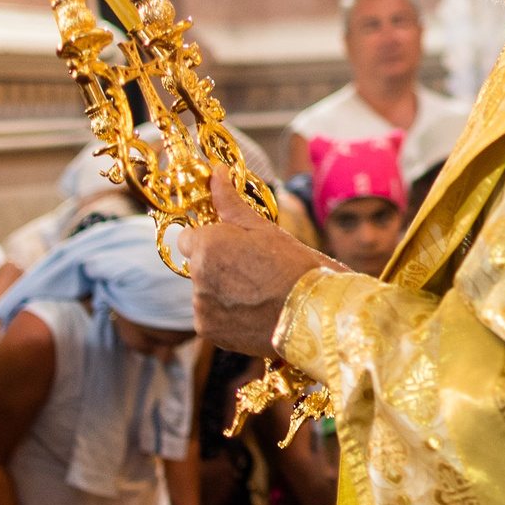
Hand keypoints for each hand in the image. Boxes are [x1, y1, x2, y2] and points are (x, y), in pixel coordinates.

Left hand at [190, 191, 335, 358]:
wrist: (315, 312)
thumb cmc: (295, 265)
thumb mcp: (264, 228)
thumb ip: (230, 202)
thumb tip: (216, 172)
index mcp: (207, 244)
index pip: (188, 239)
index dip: (211, 241)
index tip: (235, 248)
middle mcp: (197, 276)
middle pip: (198, 267)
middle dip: (218, 267)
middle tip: (254, 271)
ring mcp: (202, 307)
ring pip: (204, 293)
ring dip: (222, 293)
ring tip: (257, 294)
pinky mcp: (209, 332)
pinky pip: (210, 318)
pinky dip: (226, 316)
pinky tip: (253, 311)